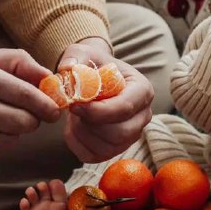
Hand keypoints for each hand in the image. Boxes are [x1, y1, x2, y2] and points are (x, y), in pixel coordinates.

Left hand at [57, 37, 153, 162]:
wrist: (92, 79)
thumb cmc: (92, 65)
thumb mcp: (83, 53)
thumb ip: (75, 57)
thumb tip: (67, 69)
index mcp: (142, 90)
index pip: (125, 107)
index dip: (97, 111)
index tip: (74, 105)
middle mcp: (143, 115)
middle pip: (120, 133)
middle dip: (90, 124)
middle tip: (74, 110)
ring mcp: (132, 135)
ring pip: (107, 148)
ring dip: (82, 134)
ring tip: (74, 115)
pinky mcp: (116, 149)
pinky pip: (94, 156)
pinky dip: (77, 144)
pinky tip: (73, 127)